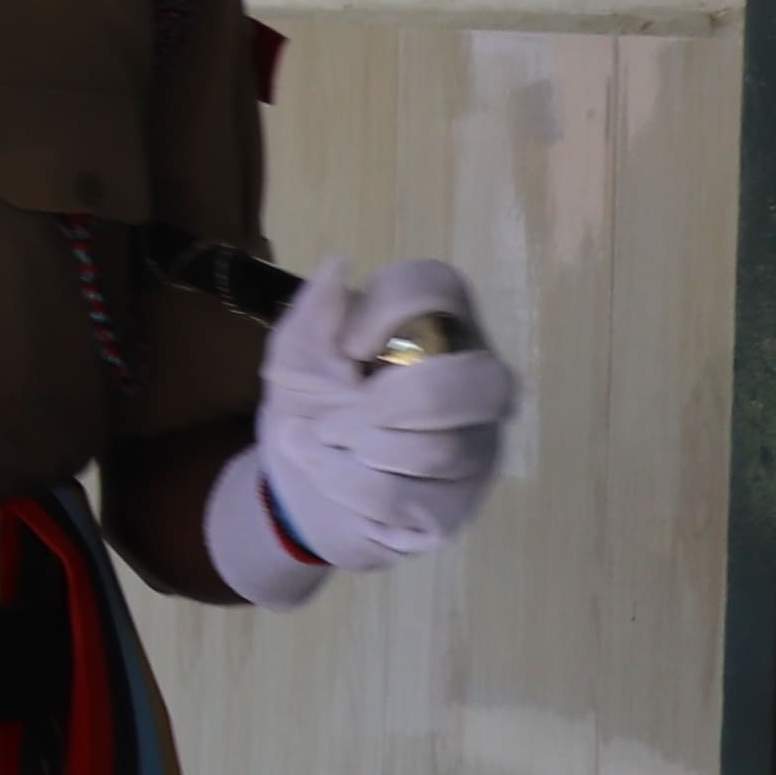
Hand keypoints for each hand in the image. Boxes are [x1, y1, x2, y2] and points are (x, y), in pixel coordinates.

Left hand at [210, 258, 519, 602]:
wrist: (294, 492)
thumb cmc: (311, 408)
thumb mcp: (295, 357)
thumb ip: (313, 313)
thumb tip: (338, 264)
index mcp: (439, 330)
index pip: (442, 288)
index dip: (389, 309)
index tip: (346, 344)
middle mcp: (476, 387)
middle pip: (481, 382)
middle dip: (398, 401)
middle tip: (346, 407)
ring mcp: (475, 452)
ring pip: (437, 450)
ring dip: (351, 446)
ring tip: (321, 439)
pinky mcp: (455, 509)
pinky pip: (406, 500)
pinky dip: (343, 483)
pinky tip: (324, 473)